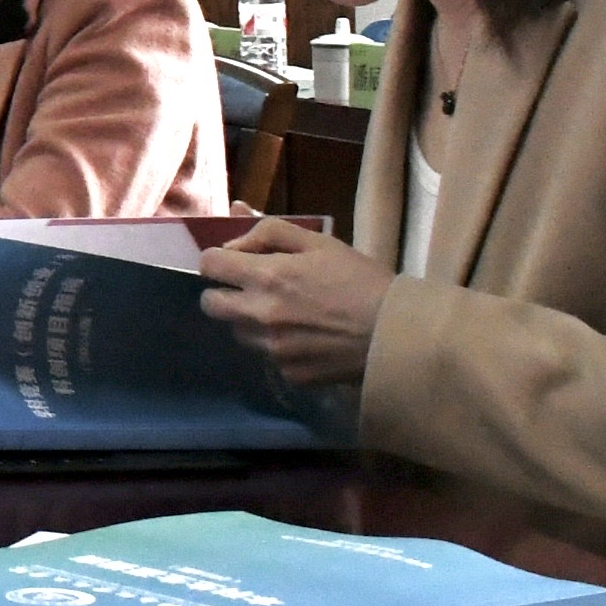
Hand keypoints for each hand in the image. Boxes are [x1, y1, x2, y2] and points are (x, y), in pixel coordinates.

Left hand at [198, 217, 394, 389]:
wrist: (398, 334)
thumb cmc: (361, 280)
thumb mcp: (319, 243)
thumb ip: (269, 231)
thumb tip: (233, 233)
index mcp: (267, 276)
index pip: (208, 265)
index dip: (217, 261)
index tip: (233, 262)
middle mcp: (260, 315)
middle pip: (210, 305)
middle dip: (223, 293)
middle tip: (250, 289)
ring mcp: (273, 349)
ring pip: (236, 333)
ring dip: (248, 321)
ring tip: (283, 314)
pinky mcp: (289, 374)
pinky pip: (266, 358)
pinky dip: (276, 347)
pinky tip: (304, 338)